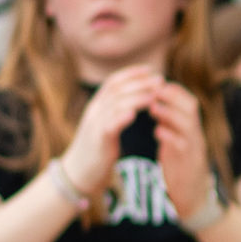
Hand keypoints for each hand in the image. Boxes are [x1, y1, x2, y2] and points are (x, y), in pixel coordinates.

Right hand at [61, 67, 160, 198]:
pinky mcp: (98, 140)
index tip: (150, 69)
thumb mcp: (107, 126)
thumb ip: (117, 112)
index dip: (131, 73)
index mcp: (98, 106)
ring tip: (154, 94)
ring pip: (115, 105)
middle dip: (139, 82)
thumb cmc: (98, 149)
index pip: (113, 82)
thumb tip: (133, 102)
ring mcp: (94, 124)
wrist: (80, 172)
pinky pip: (108, 125)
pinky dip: (121, 118)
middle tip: (160, 79)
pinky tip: (134, 114)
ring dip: (136, 98)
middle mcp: (95, 111)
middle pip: (116, 90)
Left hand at [150, 81, 213, 217]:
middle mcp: (196, 136)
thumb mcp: (175, 141)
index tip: (155, 83)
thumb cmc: (180, 168)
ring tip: (153, 108)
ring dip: (170, 114)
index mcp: (191, 129)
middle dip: (172, 97)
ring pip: (189, 124)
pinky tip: (158, 132)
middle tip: (154, 90)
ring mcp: (195, 149)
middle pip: (191, 108)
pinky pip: (184, 147)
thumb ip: (169, 125)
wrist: (192, 198)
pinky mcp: (190, 164)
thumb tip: (156, 104)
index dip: (173, 90)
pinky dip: (171, 137)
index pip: (188, 102)